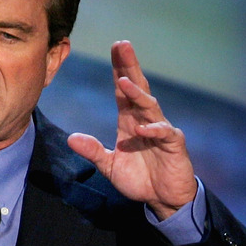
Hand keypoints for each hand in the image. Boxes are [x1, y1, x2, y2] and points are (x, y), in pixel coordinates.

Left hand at [67, 41, 195, 219]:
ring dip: (138, 95)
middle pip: (138, 88)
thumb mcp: (110, 166)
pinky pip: (164, 133)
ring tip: (124, 83)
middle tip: (123, 46)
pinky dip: (154, 129)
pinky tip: (142, 127)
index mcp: (129, 121)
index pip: (123, 90)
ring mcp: (160, 130)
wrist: (163, 199)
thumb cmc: (139, 179)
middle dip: (130, 67)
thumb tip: (71, 138)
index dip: (119, 69)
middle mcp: (145, 120)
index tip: (114, 48)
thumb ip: (93, 151)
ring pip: (150, 106)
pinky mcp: (173, 145)